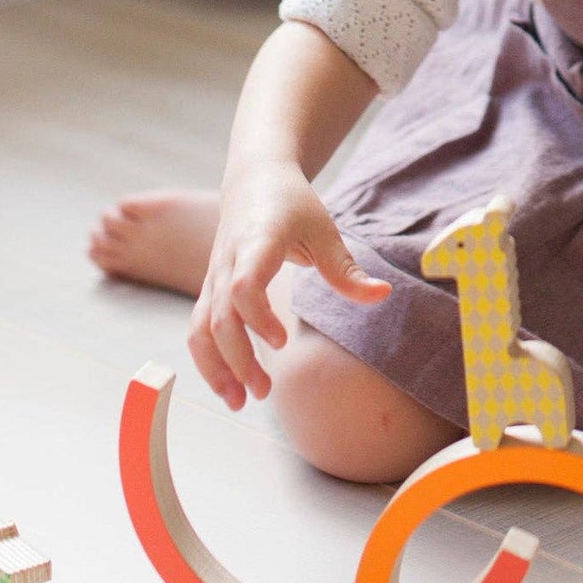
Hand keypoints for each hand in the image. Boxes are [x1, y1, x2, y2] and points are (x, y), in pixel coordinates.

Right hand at [189, 159, 389, 409]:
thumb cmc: (293, 206)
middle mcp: (227, 263)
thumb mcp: (325, 232)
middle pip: (219, 318)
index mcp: (257, 244)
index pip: (242, 287)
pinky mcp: (208, 289)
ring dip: (215, 368)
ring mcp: (213, 277)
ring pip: (199, 328)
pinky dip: (209, 360)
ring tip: (239, 402)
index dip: (257, 319)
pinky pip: (198, 329)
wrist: (254, 180)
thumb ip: (348, 269)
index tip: (281, 343)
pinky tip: (229, 386)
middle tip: (265, 391)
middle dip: (237, 360)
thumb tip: (384, 295)